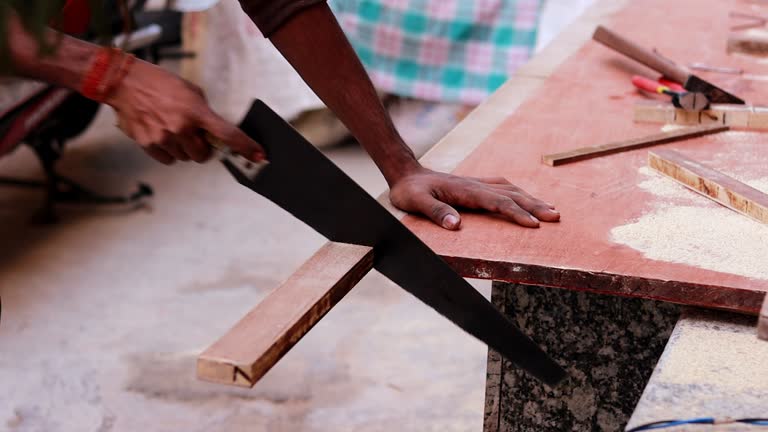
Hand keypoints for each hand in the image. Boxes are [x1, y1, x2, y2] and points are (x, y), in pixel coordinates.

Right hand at [106, 60, 263, 163]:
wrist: (124, 82)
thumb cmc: (160, 84)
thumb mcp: (191, 92)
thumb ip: (204, 114)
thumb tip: (214, 133)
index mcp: (196, 112)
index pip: (227, 134)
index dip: (245, 147)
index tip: (259, 156)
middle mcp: (181, 127)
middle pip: (203, 155)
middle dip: (203, 148)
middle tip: (195, 136)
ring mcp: (164, 137)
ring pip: (185, 158)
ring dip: (185, 149)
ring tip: (173, 129)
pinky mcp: (148, 144)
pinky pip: (169, 160)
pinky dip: (169, 152)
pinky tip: (162, 135)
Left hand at [389, 167, 559, 229]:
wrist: (406, 174)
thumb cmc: (409, 191)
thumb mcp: (415, 202)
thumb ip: (435, 212)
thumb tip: (455, 225)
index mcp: (466, 191)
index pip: (497, 202)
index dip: (516, 213)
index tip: (534, 225)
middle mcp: (476, 185)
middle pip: (512, 195)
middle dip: (535, 206)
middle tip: (556, 217)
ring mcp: (477, 184)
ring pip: (511, 190)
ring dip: (532, 199)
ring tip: (551, 210)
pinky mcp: (475, 185)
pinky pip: (503, 188)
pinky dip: (519, 194)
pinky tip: (527, 199)